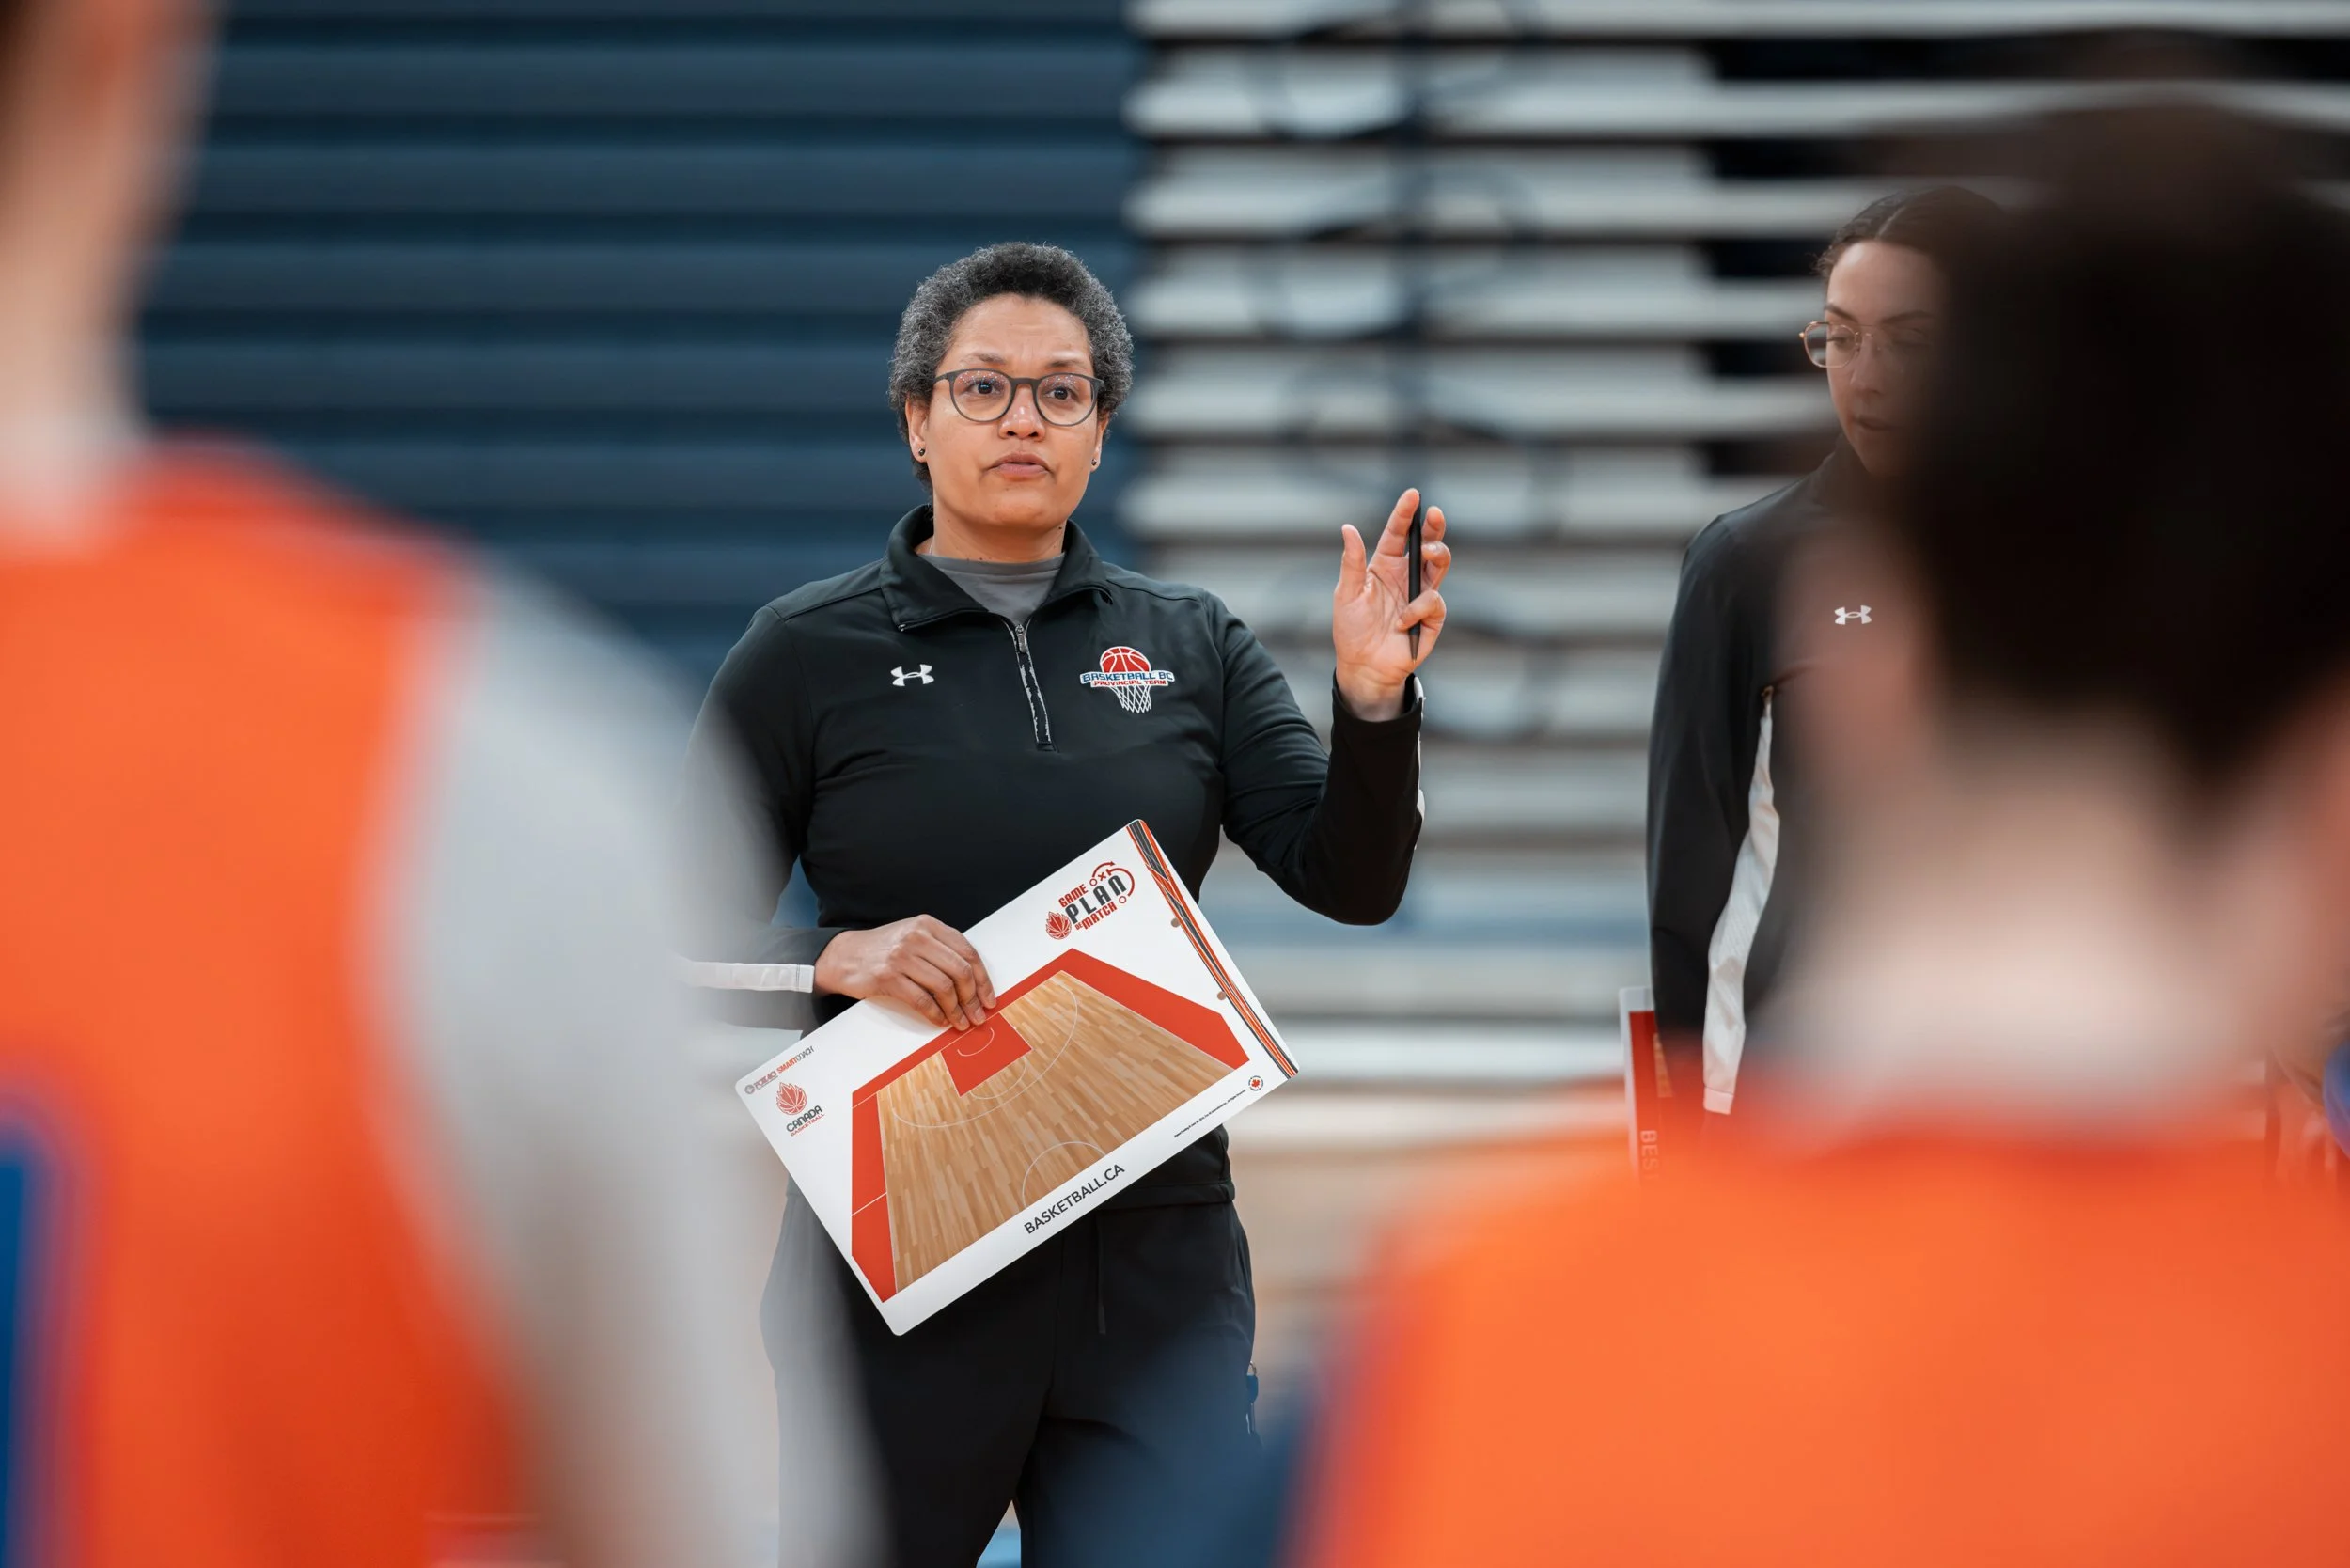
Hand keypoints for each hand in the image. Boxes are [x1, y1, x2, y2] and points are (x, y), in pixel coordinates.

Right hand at [815, 916, 998, 1030]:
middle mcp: (917, 937)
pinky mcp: (888, 977)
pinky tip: (940, 1020)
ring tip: (960, 1022)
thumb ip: (941, 949)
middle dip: (973, 998)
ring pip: (944, 986)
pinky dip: (935, 1014)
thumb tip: (974, 980)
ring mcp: (902, 956)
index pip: (967, 952)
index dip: (983, 978)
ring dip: (956, 1010)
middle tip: (977, 1015)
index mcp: (928, 925)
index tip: (988, 998)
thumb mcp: (914, 937)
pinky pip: (922, 1000)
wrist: (843, 955)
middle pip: (960, 970)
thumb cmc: (884, 949)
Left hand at [1333, 488, 1449, 720]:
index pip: (1397, 533)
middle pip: (1426, 543)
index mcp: (1385, 565)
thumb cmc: (1352, 629)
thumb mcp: (1346, 594)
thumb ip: (1351, 562)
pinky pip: (1434, 602)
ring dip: (1437, 554)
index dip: (1406, 513)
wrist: (1364, 666)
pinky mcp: (1431, 617)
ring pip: (1440, 565)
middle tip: (1434, 514)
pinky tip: (1402, 622)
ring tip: (1428, 552)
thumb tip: (1348, 528)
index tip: (1413, 494)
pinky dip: (1417, 609)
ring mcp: (1420, 595)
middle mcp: (1406, 575)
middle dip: (1434, 526)